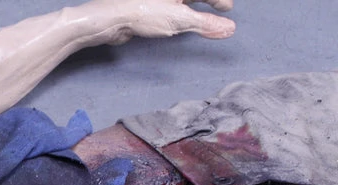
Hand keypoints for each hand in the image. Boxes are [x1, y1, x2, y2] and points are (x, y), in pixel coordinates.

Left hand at [87, 0, 235, 43]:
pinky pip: (170, 6)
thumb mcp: (179, 20)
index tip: (227, 8)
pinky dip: (180, 11)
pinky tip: (181, 20)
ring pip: (182, 0)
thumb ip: (205, 23)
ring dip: (195, 7)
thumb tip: (228, 28)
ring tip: (204, 17)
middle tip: (222, 8)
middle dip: (208, 0)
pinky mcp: (147, 4)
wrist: (110, 19)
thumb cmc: (142, 12)